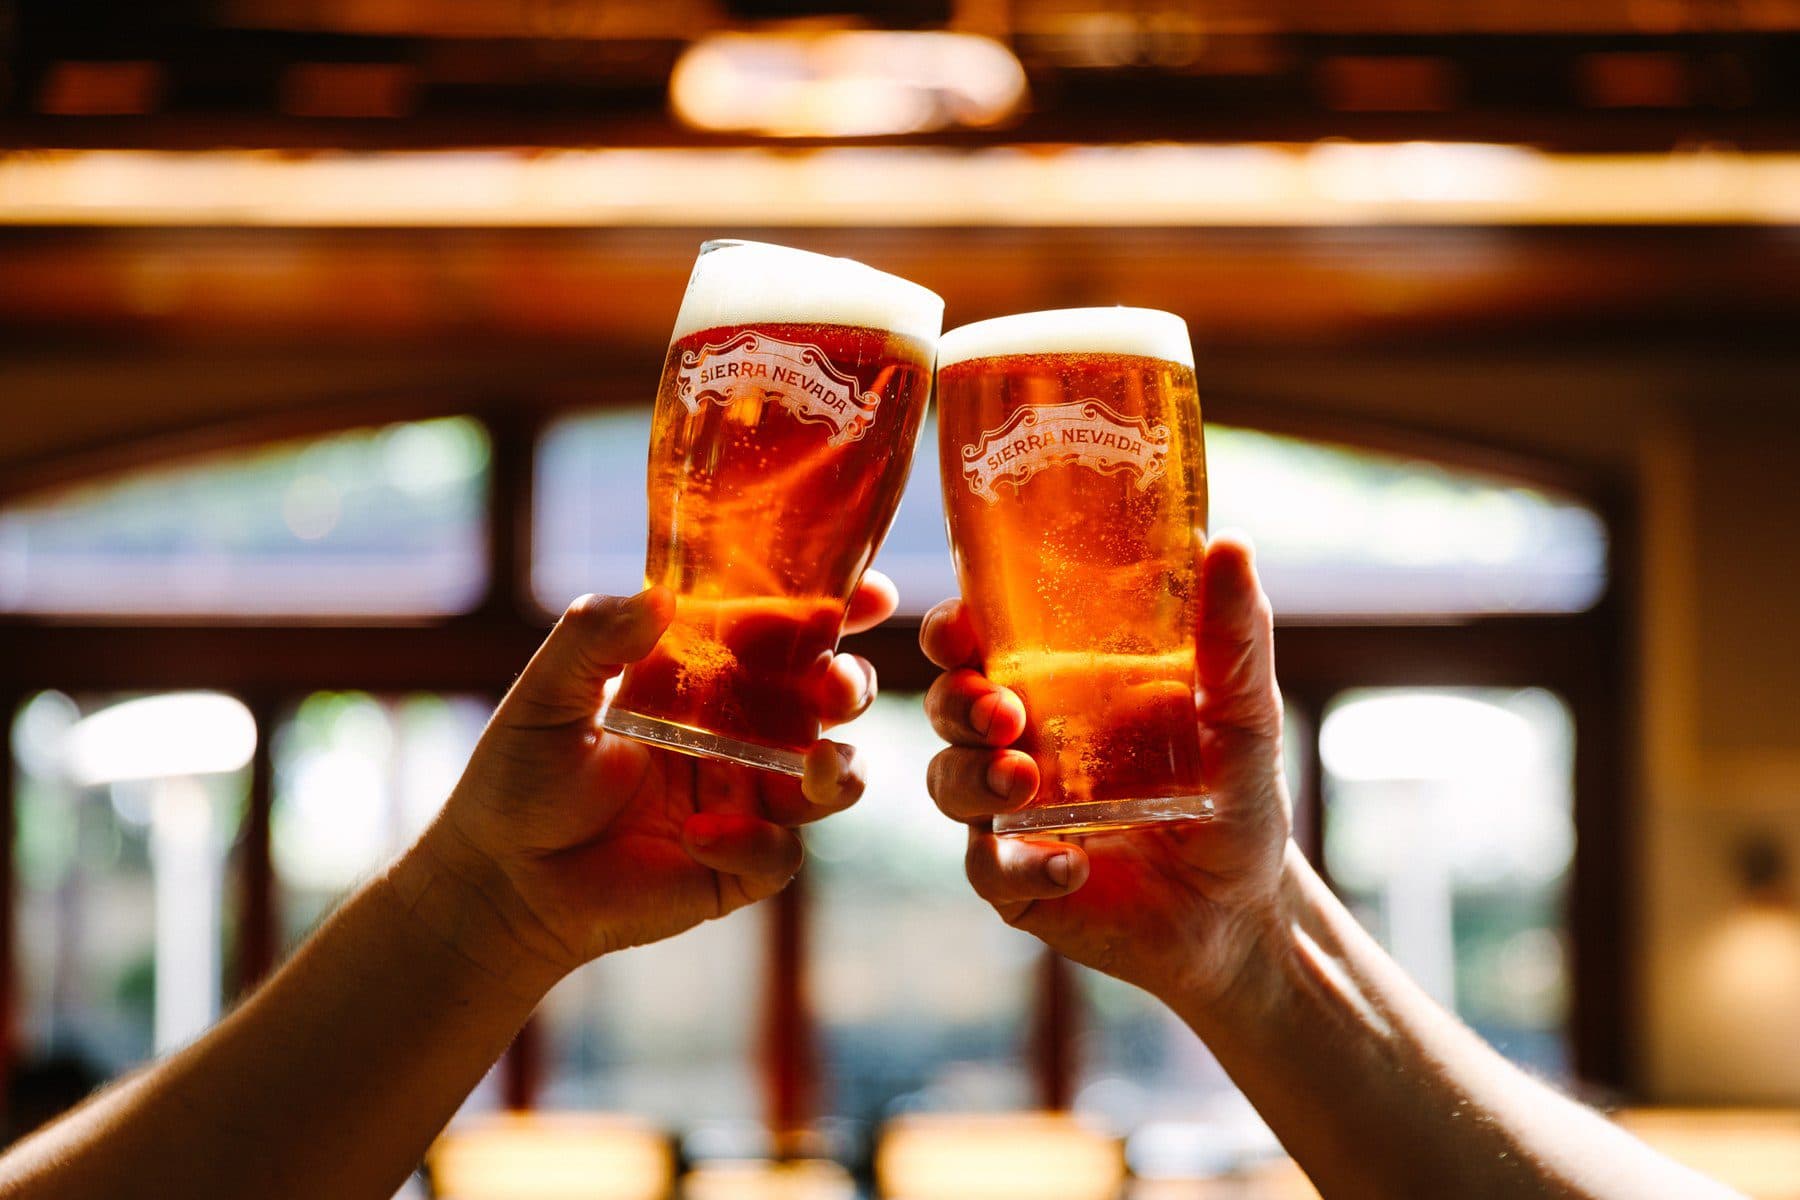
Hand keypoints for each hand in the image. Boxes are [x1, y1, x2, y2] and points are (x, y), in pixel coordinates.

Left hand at [396, 574, 895, 990]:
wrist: (503, 880)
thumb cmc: (521, 775)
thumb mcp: (547, 693)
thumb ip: (593, 638)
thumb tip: (660, 597)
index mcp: (706, 676)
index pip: (785, 631)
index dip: (836, 609)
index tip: (872, 591)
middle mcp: (740, 732)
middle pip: (827, 700)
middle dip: (851, 687)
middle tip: (838, 687)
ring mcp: (745, 800)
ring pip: (830, 779)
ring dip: (838, 769)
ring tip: (812, 766)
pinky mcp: (737, 866)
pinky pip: (779, 854)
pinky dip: (752, 841)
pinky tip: (700, 835)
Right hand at [921, 536, 1291, 1011]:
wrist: (1245, 906)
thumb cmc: (1234, 793)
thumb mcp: (1242, 711)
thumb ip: (1233, 635)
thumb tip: (1232, 544)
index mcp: (1054, 685)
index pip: (977, 641)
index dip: (951, 630)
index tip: (961, 628)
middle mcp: (1020, 742)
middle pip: (950, 707)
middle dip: (958, 702)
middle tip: (1001, 710)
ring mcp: (1011, 815)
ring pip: (950, 783)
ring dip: (975, 776)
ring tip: (1024, 781)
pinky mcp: (1019, 883)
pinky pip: (990, 871)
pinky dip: (1023, 865)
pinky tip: (1071, 864)